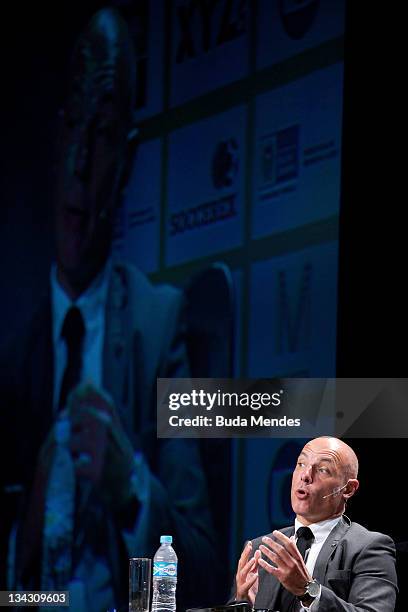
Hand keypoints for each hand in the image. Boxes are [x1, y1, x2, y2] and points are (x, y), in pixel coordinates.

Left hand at [68, 383, 134, 508]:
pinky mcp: (106, 480)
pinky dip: (76, 467)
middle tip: (66, 416)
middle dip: (87, 416)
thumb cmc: (114, 471)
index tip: (86, 383)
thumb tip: (70, 414)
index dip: (99, 396)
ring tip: (63, 446)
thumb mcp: (111, 449)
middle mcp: (121, 448)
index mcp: (120, 438)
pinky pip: (88, 470)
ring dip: (75, 442)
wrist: (126, 499)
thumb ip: (98, 433)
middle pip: (107, 424)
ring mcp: (116, 463)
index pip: (112, 411)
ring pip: (97, 445)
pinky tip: (72, 468)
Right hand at [235, 541, 260, 603]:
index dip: (246, 551)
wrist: (246, 603)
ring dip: (248, 566)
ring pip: (242, 572)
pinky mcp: (243, 590)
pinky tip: (256, 576)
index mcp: (242, 571)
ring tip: (253, 560)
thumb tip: (258, 551)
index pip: (243, 558)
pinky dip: (251, 580)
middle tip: (249, 547)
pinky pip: (246, 585)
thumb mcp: (253, 573)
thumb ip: (255, 564)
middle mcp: (240, 575)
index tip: (249, 542)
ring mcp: (240, 583)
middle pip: (241, 563)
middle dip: (245, 554)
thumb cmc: (250, 587)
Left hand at [259, 530, 311, 595]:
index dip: (281, 537)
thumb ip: (295, 549)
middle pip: (280, 549)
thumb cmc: (302, 573)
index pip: (289, 544)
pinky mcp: (282, 577)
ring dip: (267, 551)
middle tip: (264, 539)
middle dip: (271, 543)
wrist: (305, 588)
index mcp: (297, 557)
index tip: (274, 532)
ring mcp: (287, 570)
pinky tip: (260, 560)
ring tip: (261, 547)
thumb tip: (291, 537)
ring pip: (275, 558)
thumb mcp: (301, 560)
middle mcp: (292, 562)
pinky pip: (272, 569)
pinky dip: (265, 564)